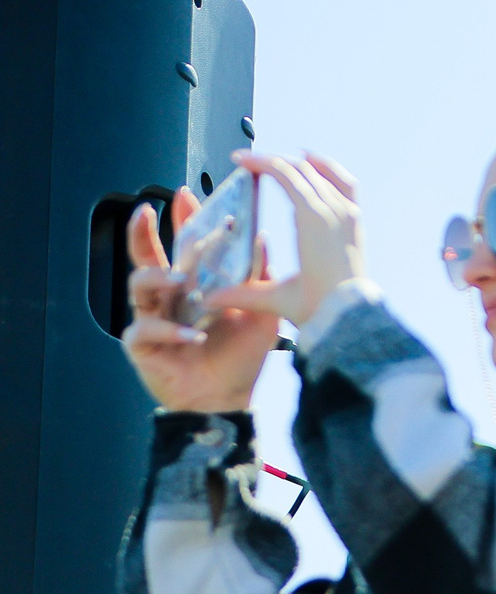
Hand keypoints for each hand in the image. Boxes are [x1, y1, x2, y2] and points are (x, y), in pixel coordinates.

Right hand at [120, 190, 277, 412]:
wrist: (232, 398)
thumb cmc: (242, 355)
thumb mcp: (259, 312)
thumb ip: (258, 278)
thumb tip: (261, 238)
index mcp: (194, 285)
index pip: (183, 245)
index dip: (181, 220)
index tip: (185, 195)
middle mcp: (168, 297)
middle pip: (146, 256)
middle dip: (143, 232)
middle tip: (147, 212)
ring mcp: (152, 318)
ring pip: (137, 285)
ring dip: (156, 277)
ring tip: (179, 279)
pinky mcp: (143, 344)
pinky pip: (145, 329)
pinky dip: (169, 330)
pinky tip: (191, 335)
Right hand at [206, 151, 365, 330]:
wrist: (356, 319)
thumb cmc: (322, 308)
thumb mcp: (277, 299)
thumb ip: (240, 294)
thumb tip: (208, 298)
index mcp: (312, 220)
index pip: (284, 174)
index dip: (259, 162)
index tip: (240, 160)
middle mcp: (333, 210)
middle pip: (300, 168)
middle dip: (272, 160)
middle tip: (250, 162)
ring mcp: (348, 214)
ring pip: (324, 171)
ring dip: (300, 161)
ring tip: (280, 159)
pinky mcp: (356, 221)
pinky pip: (346, 183)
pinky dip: (330, 169)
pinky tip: (317, 166)